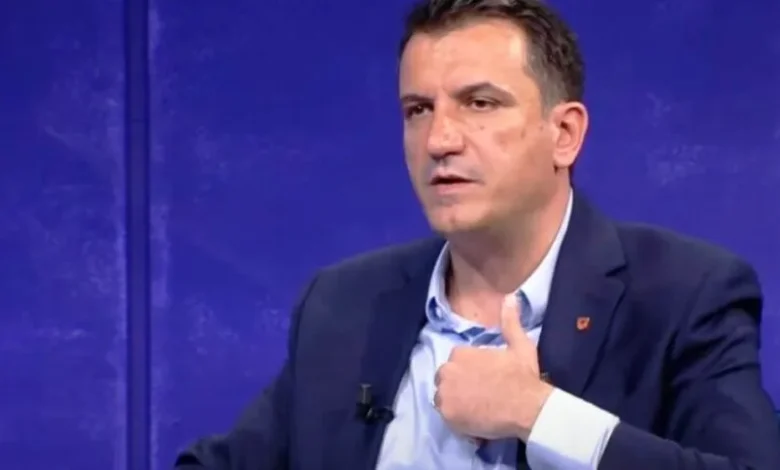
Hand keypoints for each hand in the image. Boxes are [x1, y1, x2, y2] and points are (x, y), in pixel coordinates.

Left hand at [433, 295, 552, 440]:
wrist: (527, 407)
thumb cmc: (523, 376)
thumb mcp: (520, 345)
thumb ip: (510, 322)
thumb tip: (510, 297)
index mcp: (460, 353)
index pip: (456, 362)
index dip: (469, 372)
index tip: (484, 379)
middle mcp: (447, 371)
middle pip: (446, 379)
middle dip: (458, 385)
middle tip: (479, 395)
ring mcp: (445, 394)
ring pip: (444, 397)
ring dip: (455, 402)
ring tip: (476, 408)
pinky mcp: (447, 414)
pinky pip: (446, 415)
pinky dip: (456, 418)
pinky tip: (473, 419)